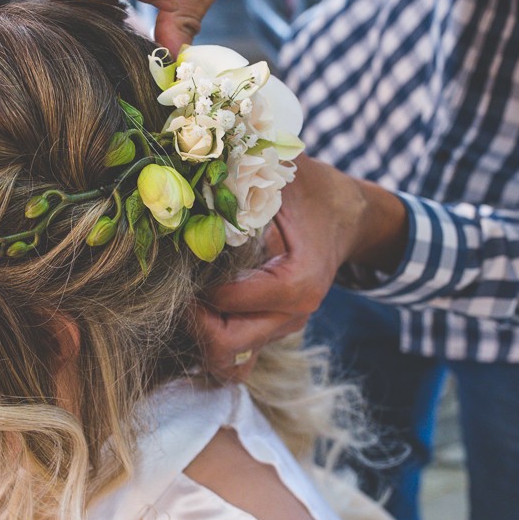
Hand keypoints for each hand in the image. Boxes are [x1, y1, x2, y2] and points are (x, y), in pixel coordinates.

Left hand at [192, 156, 408, 380]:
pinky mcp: (271, 331)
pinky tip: (198, 311)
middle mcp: (293, 315)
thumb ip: (242, 169)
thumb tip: (187, 159)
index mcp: (299, 282)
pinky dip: (210, 344)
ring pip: (228, 361)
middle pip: (226, 346)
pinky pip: (236, 358)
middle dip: (191, 318)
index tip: (180, 256)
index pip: (228, 302)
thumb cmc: (310, 189)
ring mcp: (282, 328)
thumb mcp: (283, 172)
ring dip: (198, 335)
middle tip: (173, 284)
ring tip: (186, 299)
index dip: (195, 282)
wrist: (345, 215)